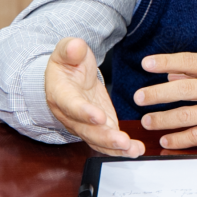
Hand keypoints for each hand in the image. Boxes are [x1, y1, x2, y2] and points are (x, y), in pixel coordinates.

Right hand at [45, 38, 143, 155]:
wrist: (68, 76)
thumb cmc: (68, 63)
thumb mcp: (67, 50)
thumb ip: (70, 49)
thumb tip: (75, 46)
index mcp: (60, 94)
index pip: (71, 105)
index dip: (84, 112)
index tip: (99, 117)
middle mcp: (70, 115)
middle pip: (85, 129)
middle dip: (104, 136)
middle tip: (122, 141)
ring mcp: (84, 124)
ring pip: (97, 139)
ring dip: (114, 147)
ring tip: (133, 150)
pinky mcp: (98, 127)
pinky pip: (107, 141)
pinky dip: (121, 149)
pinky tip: (136, 150)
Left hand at [135, 53, 196, 148]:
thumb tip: (173, 74)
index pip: (191, 62)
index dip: (167, 62)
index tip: (147, 63)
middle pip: (184, 91)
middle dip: (158, 94)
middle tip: (139, 97)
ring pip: (187, 116)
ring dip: (163, 120)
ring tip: (148, 120)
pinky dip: (180, 139)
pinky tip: (166, 139)